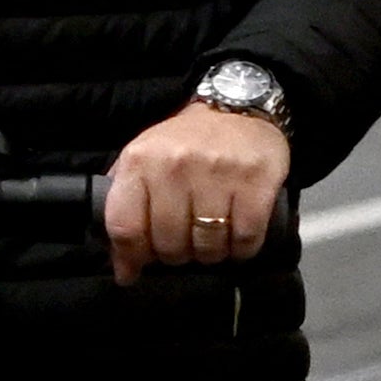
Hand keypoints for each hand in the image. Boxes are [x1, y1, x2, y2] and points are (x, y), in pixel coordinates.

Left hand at [105, 101, 293, 284]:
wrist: (237, 110)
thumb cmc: (185, 142)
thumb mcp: (143, 162)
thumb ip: (127, 210)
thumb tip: (125, 270)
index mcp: (140, 161)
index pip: (125, 226)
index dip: (133, 256)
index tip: (140, 266)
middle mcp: (175, 166)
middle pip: (169, 243)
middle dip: (176, 256)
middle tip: (184, 247)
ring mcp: (217, 174)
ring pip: (208, 246)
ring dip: (210, 255)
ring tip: (211, 242)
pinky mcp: (255, 182)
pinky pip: (245, 239)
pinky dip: (241, 250)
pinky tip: (237, 240)